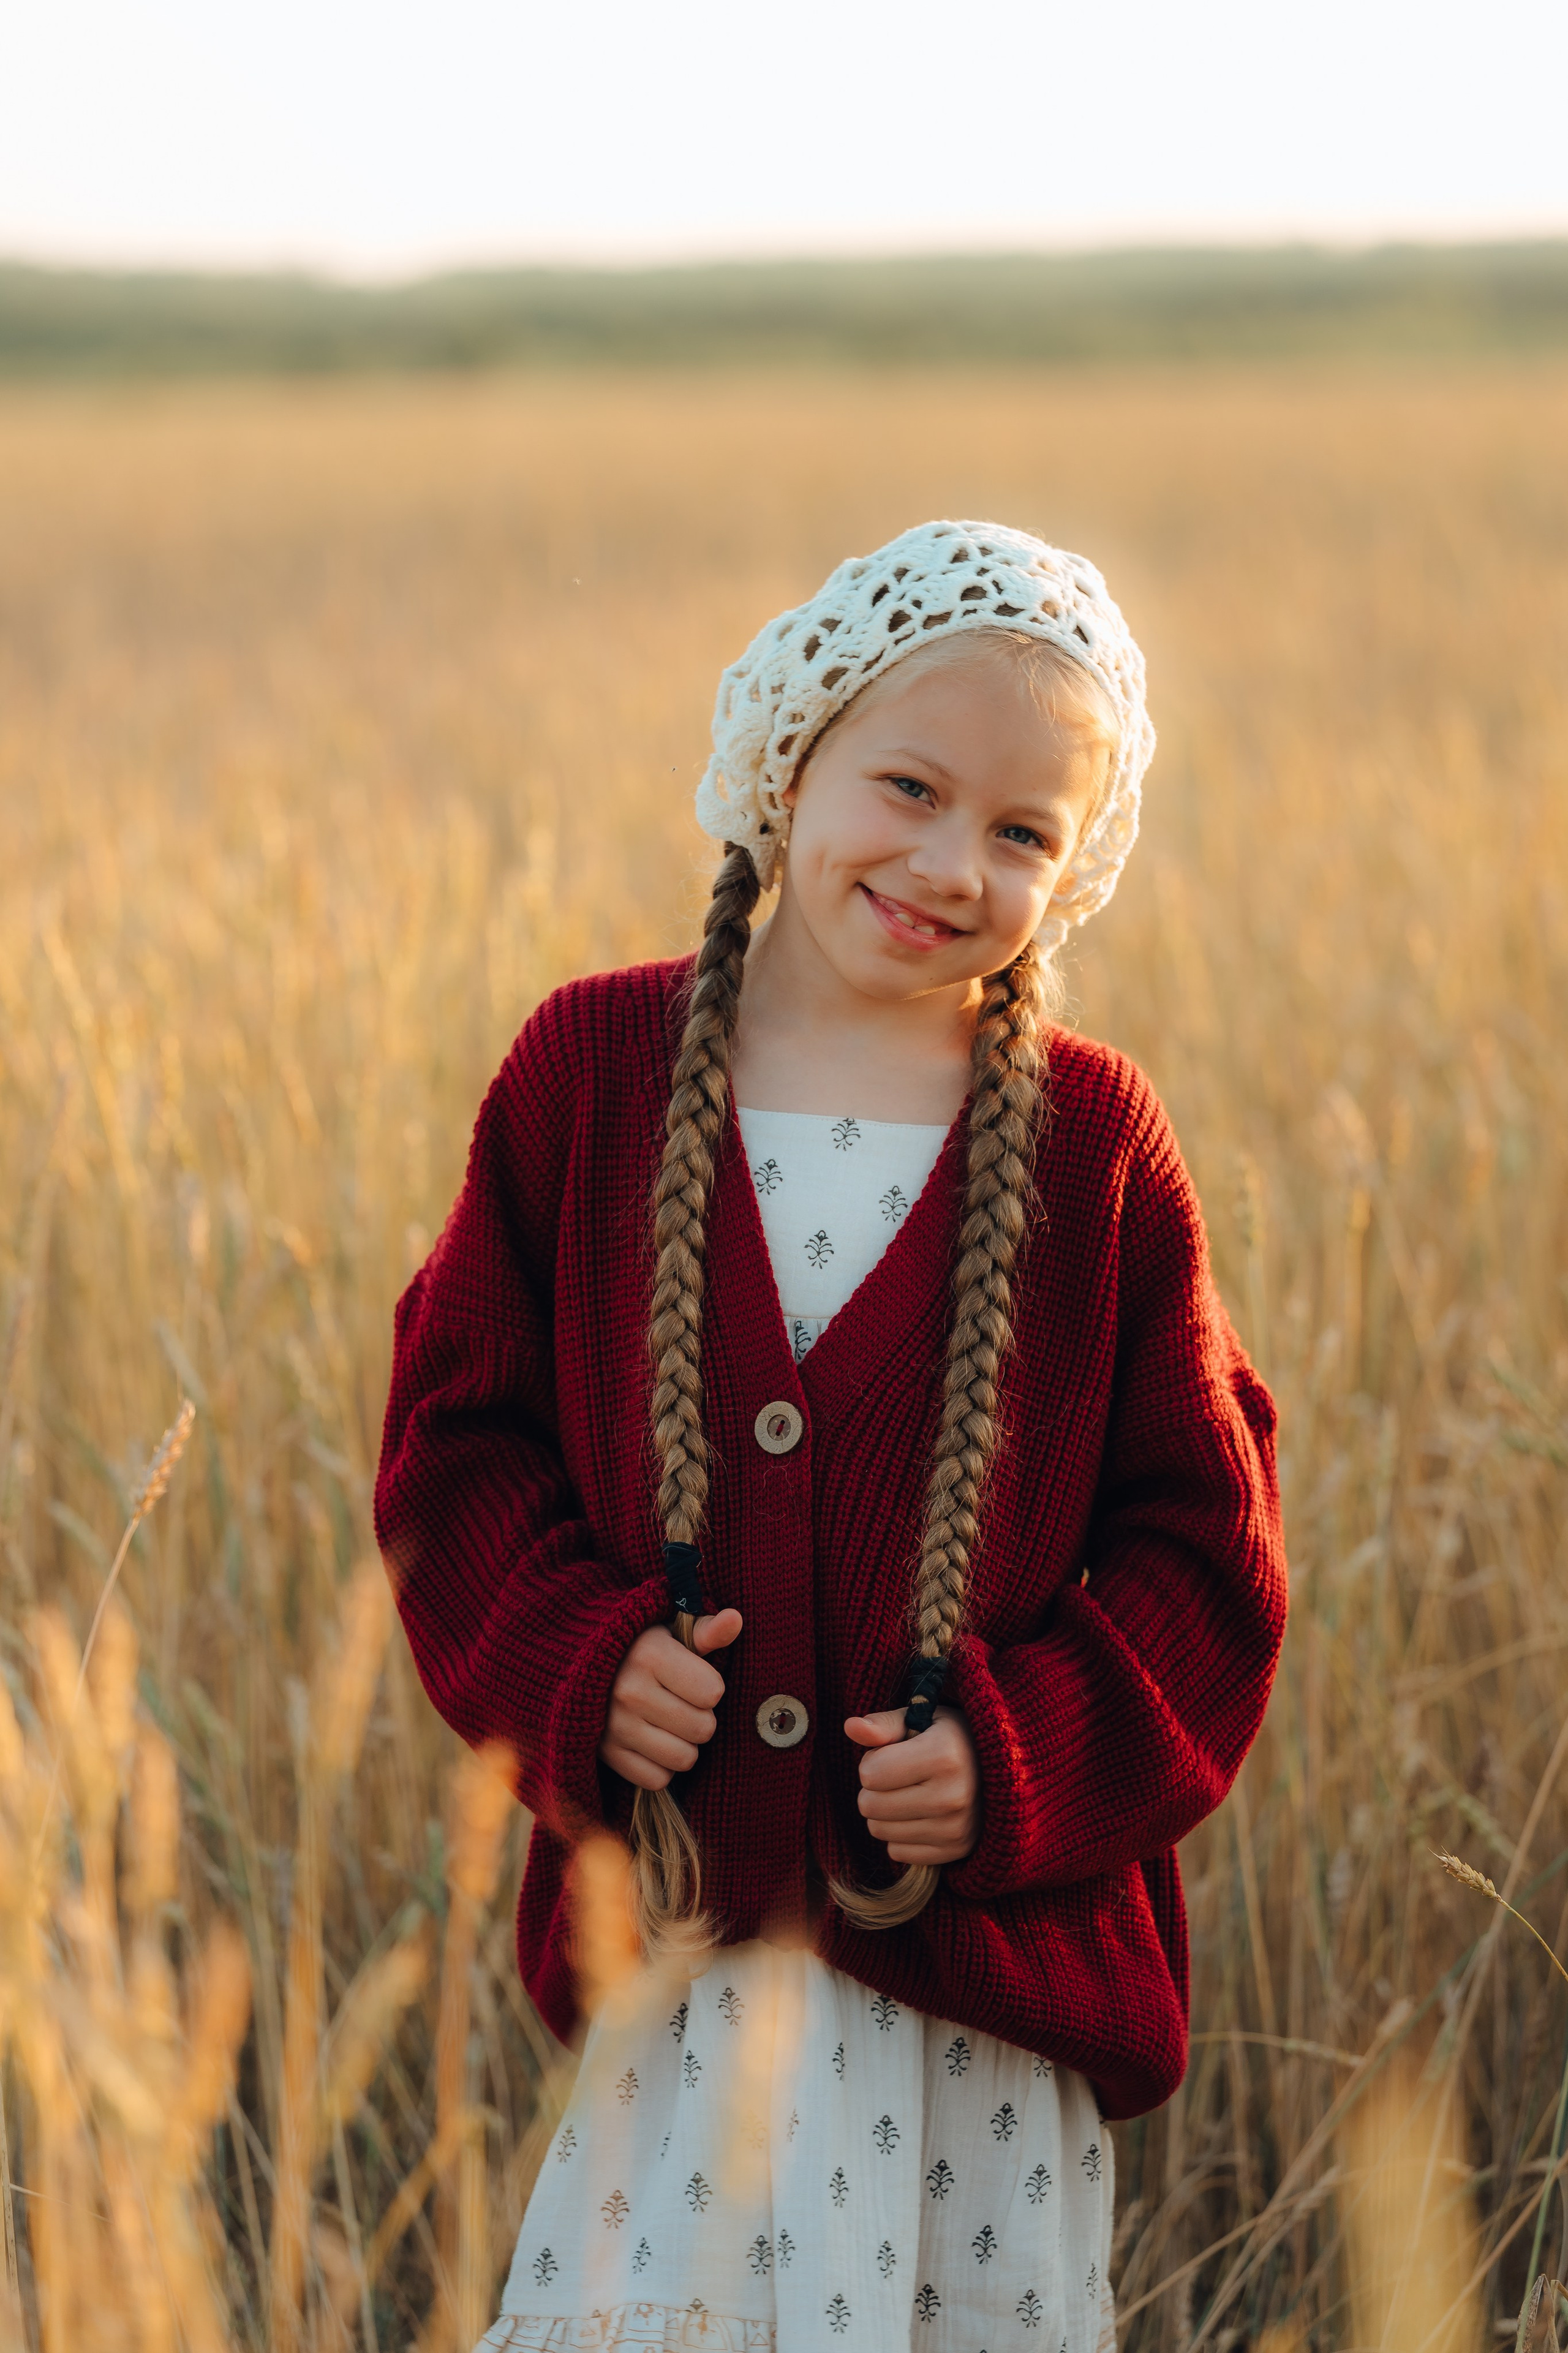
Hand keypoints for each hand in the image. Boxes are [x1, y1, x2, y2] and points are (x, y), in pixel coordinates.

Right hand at [599, 1610, 742, 1789]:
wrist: (581, 1666)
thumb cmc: (640, 1648)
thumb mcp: (671, 1631)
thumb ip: (707, 1631)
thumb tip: (735, 1619)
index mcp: (650, 1654)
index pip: (713, 1692)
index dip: (710, 1686)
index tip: (693, 1678)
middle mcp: (629, 1691)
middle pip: (703, 1729)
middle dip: (700, 1717)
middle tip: (682, 1703)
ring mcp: (614, 1726)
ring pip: (684, 1759)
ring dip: (684, 1745)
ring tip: (669, 1723)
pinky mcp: (605, 1755)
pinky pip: (657, 1779)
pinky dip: (661, 1766)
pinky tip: (652, 1742)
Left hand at [845, 1703, 978, 1865]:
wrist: (1004, 1770)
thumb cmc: (951, 1738)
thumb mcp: (921, 1718)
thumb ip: (883, 1724)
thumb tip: (850, 1726)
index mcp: (945, 1755)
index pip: (870, 1773)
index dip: (873, 1759)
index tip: (894, 1753)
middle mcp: (954, 1796)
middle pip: (870, 1806)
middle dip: (875, 1788)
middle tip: (900, 1775)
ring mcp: (956, 1828)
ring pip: (879, 1831)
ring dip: (885, 1813)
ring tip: (911, 1793)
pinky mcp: (956, 1851)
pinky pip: (897, 1852)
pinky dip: (901, 1835)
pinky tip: (921, 1815)